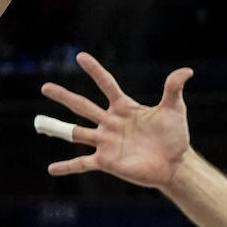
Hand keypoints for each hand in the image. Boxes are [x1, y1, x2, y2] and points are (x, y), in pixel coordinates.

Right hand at [40, 53, 193, 187]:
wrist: (175, 164)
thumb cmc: (175, 136)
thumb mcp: (175, 110)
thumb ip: (174, 89)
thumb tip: (187, 71)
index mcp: (124, 108)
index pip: (106, 84)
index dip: (95, 71)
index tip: (81, 57)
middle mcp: (111, 123)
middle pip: (82, 106)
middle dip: (64, 96)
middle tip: (45, 87)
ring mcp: (106, 143)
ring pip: (76, 133)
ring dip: (58, 128)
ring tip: (39, 121)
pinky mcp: (107, 162)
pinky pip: (82, 163)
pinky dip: (67, 167)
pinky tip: (52, 169)